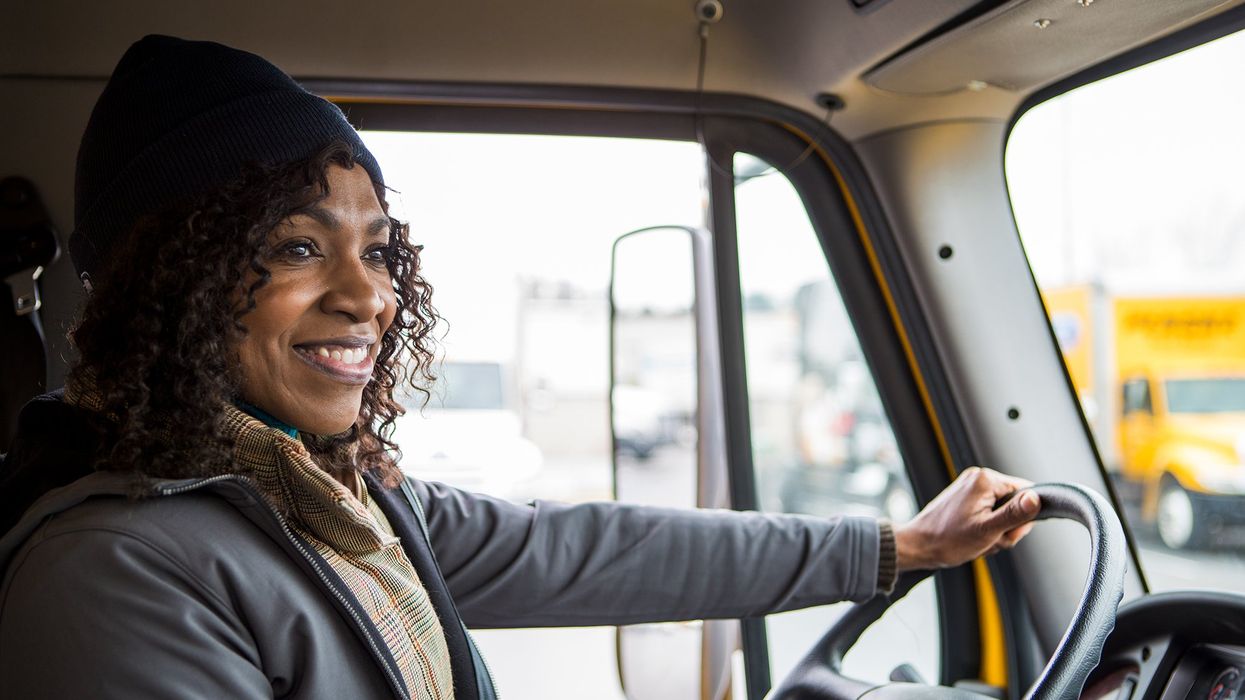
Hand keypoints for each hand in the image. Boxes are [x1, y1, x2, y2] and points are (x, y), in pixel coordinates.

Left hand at [894, 466, 1039, 570]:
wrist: (918, 546)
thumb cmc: (948, 540)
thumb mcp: (988, 530)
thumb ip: (1014, 514)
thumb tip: (1038, 498)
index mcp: (985, 479)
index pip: (1027, 492)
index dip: (1023, 517)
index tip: (1007, 531)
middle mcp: (978, 478)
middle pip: (1014, 504)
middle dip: (1006, 528)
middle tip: (989, 540)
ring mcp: (971, 488)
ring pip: (1002, 513)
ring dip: (996, 533)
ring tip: (977, 540)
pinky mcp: (966, 499)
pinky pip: (989, 515)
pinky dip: (986, 530)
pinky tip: (973, 539)